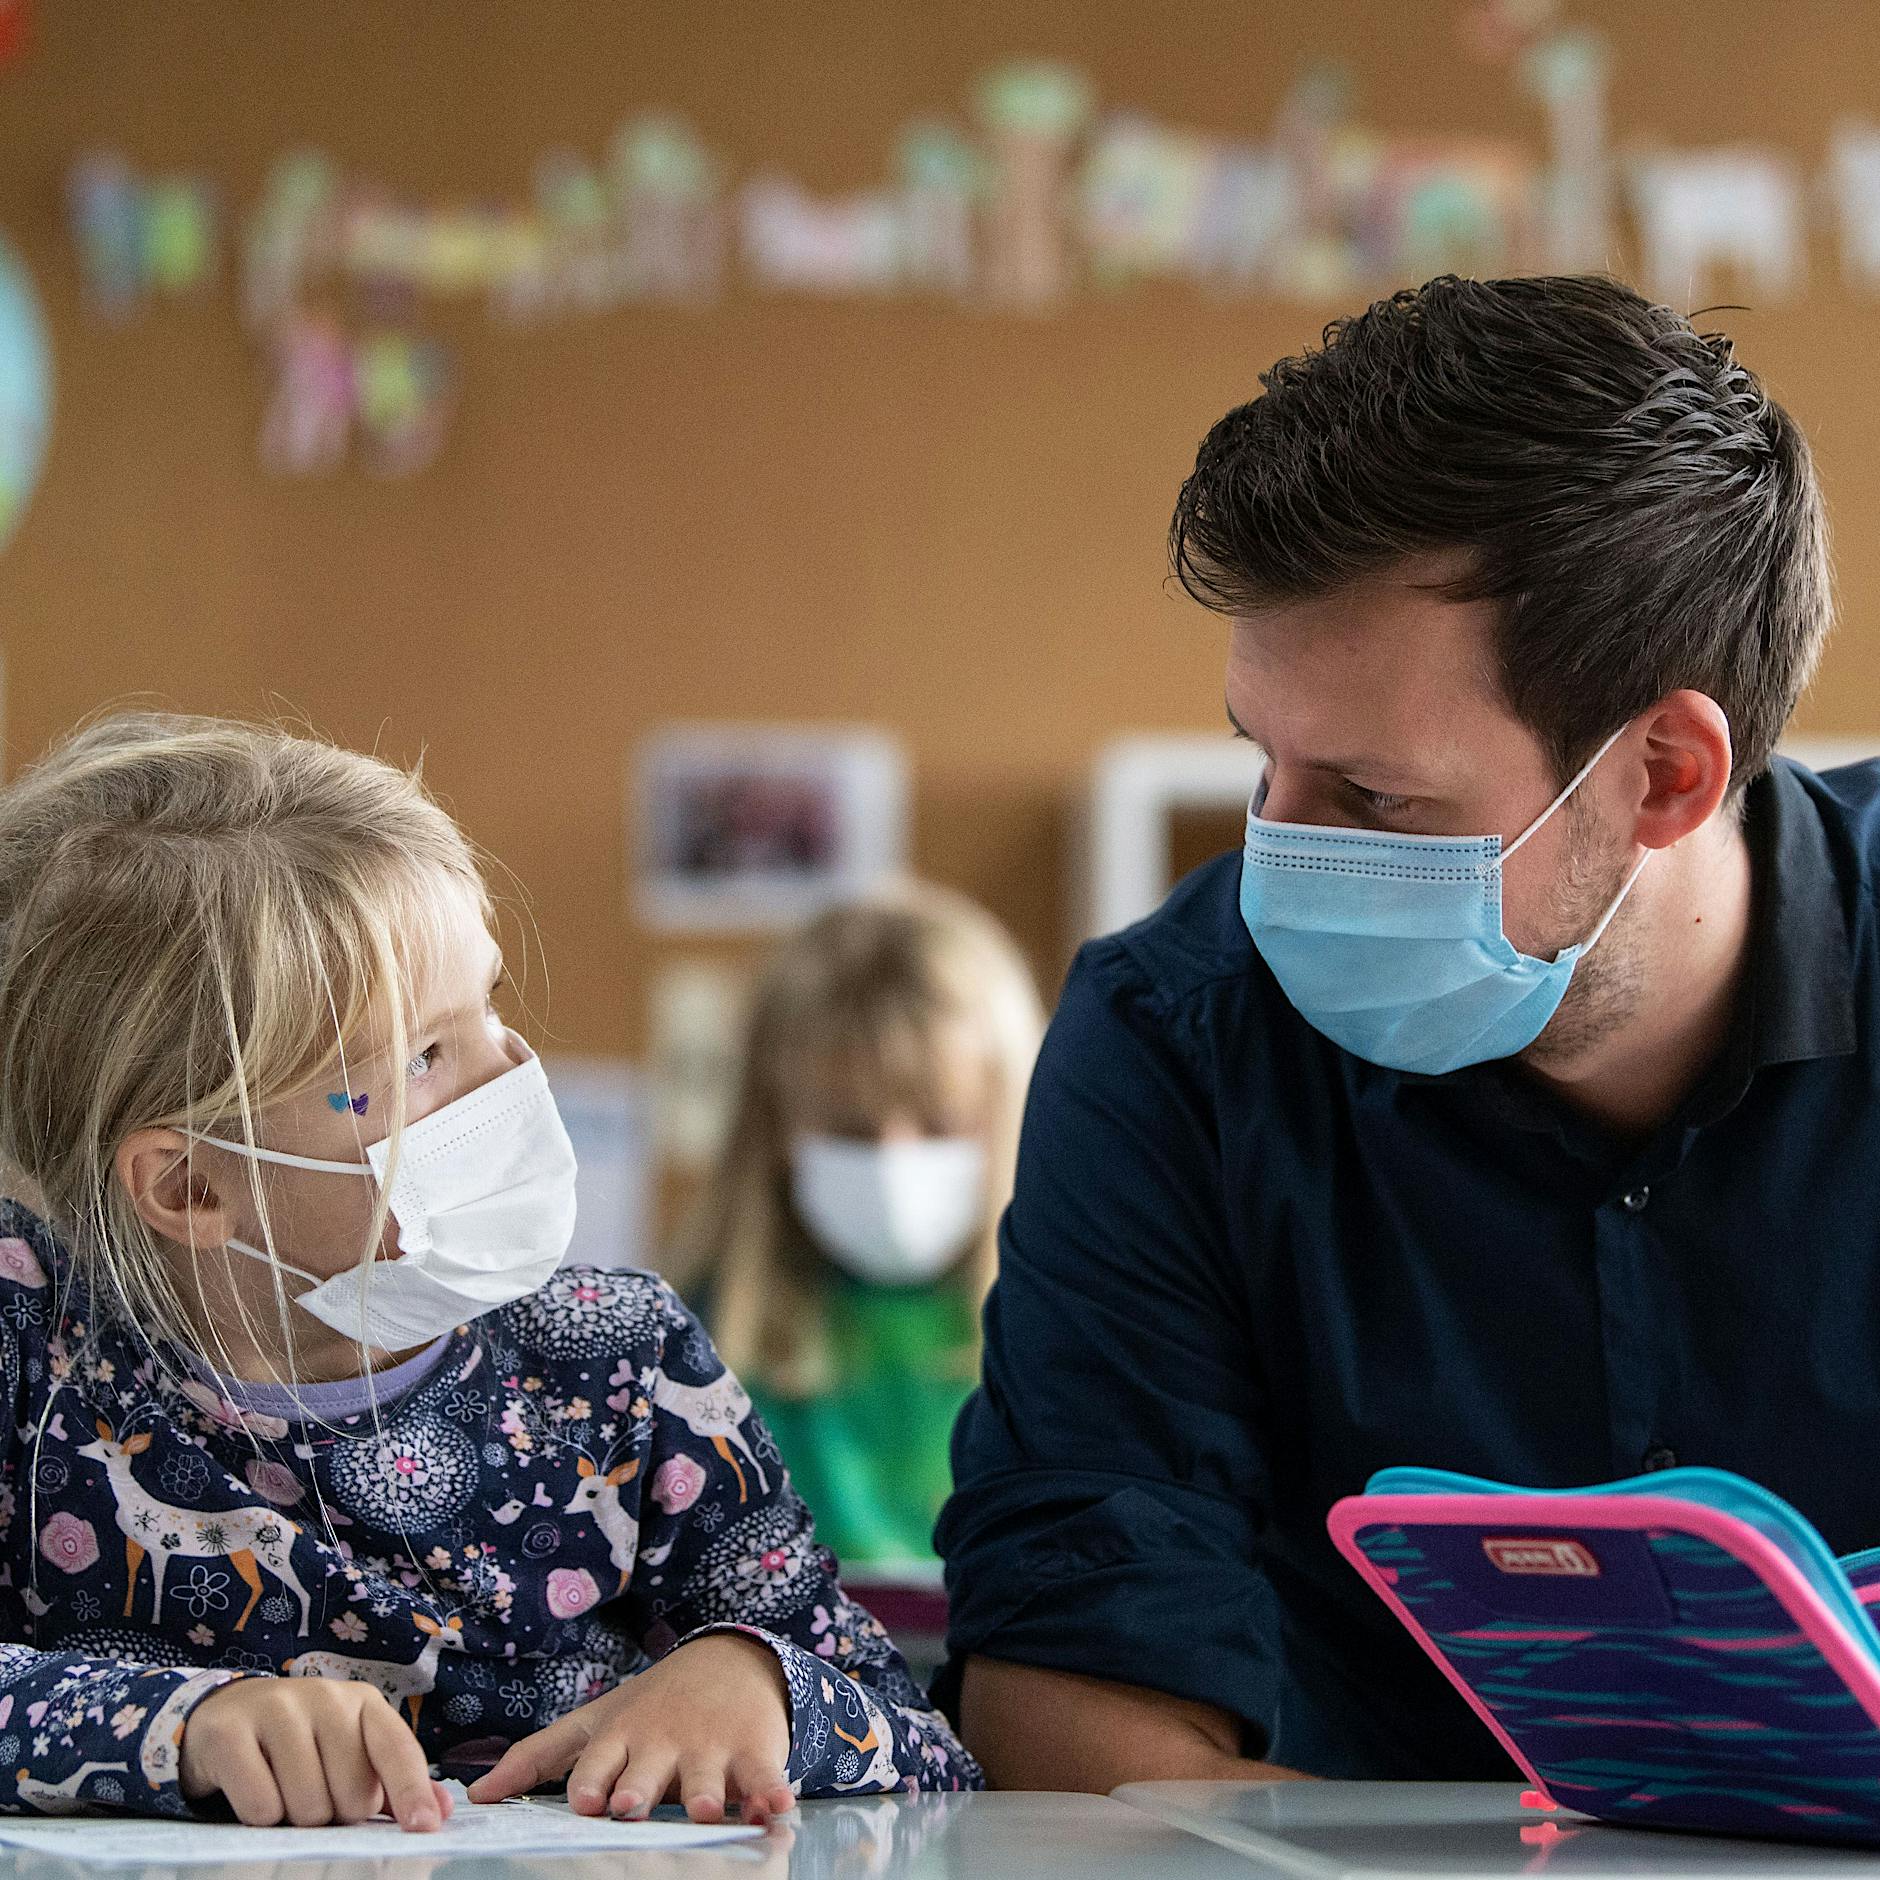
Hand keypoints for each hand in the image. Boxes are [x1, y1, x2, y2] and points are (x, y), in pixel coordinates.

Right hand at [180, 1678, 453, 1829]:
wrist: (226, 1715)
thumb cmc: (301, 1742)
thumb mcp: (350, 1750)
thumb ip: (393, 1781)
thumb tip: (441, 1811)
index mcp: (364, 1703)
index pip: (397, 1749)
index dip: (411, 1791)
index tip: (424, 1828)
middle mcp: (326, 1697)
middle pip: (351, 1794)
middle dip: (335, 1813)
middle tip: (316, 1793)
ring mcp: (278, 1709)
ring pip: (307, 1806)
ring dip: (296, 1818)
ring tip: (284, 1790)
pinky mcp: (231, 1733)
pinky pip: (260, 1807)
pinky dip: (259, 1816)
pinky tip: (254, 1788)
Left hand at [468, 1633, 795, 1824]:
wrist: (729, 1660)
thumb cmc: (651, 1707)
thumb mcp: (595, 1724)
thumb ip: (538, 1759)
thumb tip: (476, 1798)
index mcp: (621, 1738)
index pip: (598, 1762)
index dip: (592, 1780)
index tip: (586, 1801)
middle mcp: (663, 1742)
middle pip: (647, 1770)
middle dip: (639, 1787)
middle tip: (630, 1805)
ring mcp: (709, 1745)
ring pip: (704, 1774)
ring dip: (704, 1792)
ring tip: (704, 1810)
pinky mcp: (754, 1750)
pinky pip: (763, 1774)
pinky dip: (770, 1790)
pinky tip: (775, 1807)